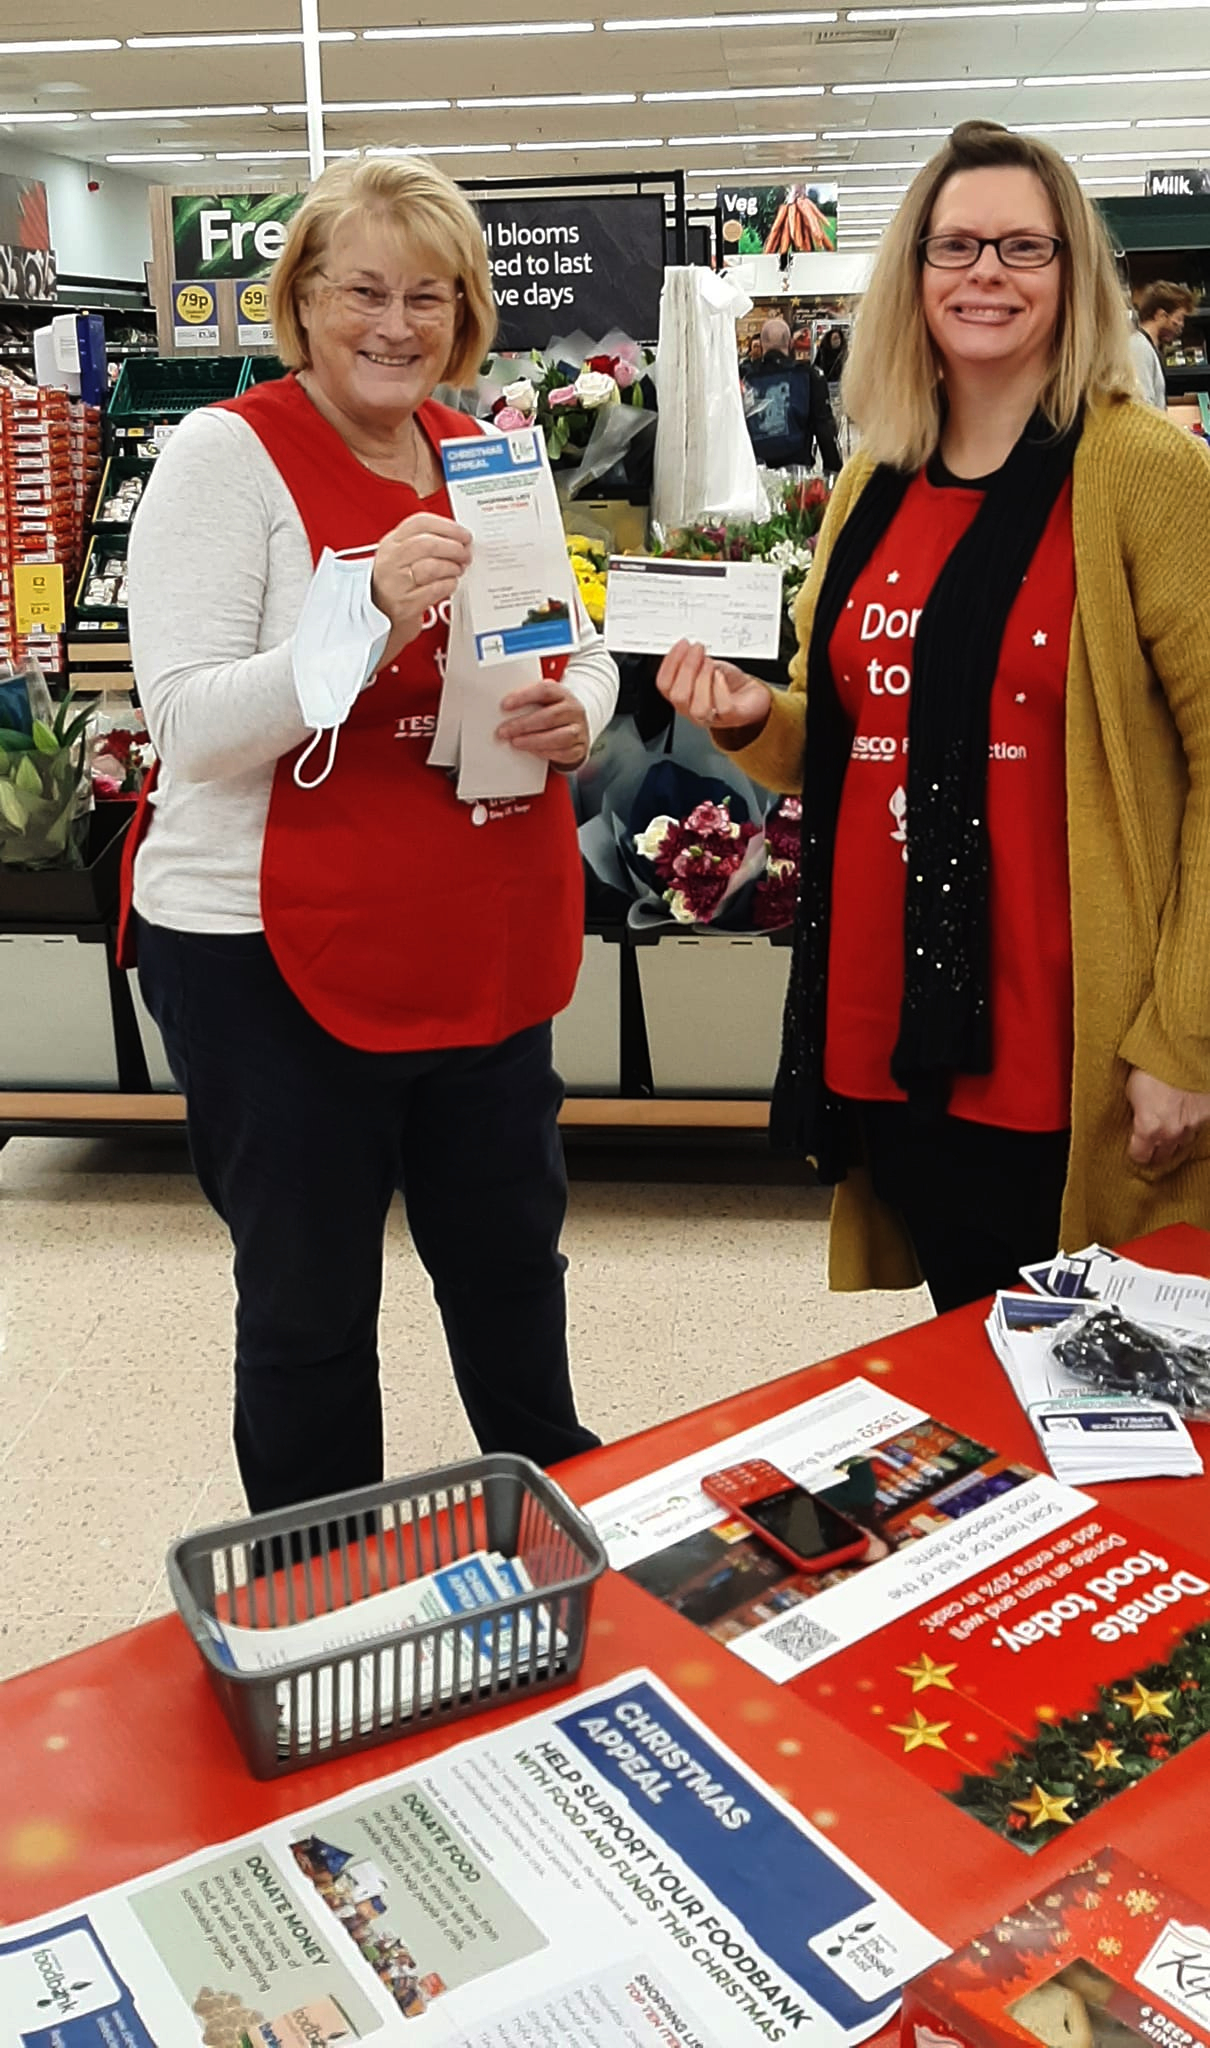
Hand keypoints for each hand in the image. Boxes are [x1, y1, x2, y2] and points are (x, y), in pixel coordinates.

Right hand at [371, 512, 472, 662]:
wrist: (378, 618)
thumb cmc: (395, 587)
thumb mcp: (401, 558)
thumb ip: (425, 544)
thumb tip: (458, 538)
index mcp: (391, 544)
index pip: (420, 523)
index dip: (447, 527)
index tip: (463, 534)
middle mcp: (391, 561)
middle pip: (428, 544)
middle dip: (454, 548)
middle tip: (465, 554)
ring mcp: (396, 584)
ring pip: (432, 566)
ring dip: (452, 567)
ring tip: (457, 570)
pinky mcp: (406, 605)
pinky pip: (434, 590)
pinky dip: (448, 585)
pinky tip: (450, 584)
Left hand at [497, 681, 589, 768]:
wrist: (575, 728)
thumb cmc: (552, 713)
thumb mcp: (543, 702)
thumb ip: (527, 702)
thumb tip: (501, 710)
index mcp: (562, 693)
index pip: (545, 691)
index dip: (524, 697)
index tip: (505, 705)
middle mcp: (573, 710)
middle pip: (550, 716)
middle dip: (523, 725)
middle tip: (504, 731)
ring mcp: (579, 729)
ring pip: (559, 736)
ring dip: (533, 740)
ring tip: (515, 742)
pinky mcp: (579, 748)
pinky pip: (563, 752)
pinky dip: (545, 752)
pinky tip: (531, 751)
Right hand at [655, 640, 772, 733]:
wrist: (751, 694)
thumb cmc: (726, 682)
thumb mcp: (706, 665)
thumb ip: (694, 660)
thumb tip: (686, 648)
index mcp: (681, 696)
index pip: (664, 685)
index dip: (670, 663)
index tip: (682, 645)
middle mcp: (691, 710)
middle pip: (678, 697)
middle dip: (687, 668)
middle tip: (697, 650)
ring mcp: (710, 717)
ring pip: (698, 707)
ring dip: (702, 679)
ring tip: (709, 662)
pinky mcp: (731, 717)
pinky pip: (722, 708)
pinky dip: (719, 688)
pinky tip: (720, 675)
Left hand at [1126, 1067, 1209, 1168]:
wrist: (1179, 1050)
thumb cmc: (1151, 1067)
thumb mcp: (1132, 1093)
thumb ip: (1136, 1115)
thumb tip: (1137, 1124)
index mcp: (1149, 1129)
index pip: (1141, 1156)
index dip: (1135, 1152)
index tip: (1134, 1147)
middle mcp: (1172, 1132)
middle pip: (1162, 1156)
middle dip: (1154, 1151)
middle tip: (1149, 1144)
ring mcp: (1193, 1125)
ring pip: (1182, 1144)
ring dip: (1174, 1139)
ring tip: (1167, 1128)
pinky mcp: (1207, 1115)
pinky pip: (1198, 1129)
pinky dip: (1190, 1125)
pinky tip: (1184, 1116)